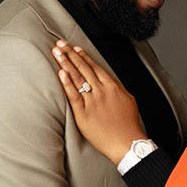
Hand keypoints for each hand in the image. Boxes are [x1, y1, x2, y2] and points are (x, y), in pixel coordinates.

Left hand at [52, 40, 146, 164]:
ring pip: (77, 78)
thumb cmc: (129, 125)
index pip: (95, 67)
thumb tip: (109, 82)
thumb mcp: (128, 100)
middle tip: (61, 43)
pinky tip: (61, 73)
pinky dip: (67, 83)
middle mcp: (102, 91)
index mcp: (113, 87)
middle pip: (84, 68)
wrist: (127, 143)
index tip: (76, 48)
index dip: (84, 56)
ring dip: (66, 63)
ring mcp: (92, 102)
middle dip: (71, 54)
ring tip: (57, 53)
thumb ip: (117, 89)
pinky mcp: (84, 114)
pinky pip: (74, 95)